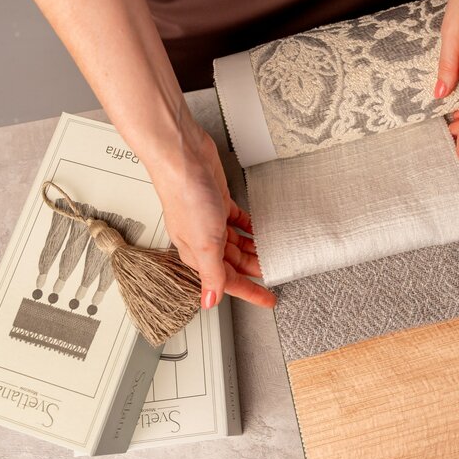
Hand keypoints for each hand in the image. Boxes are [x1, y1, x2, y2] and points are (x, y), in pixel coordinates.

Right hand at [152, 122, 275, 309]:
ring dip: (254, 250)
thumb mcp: (205, 243)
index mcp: (197, 254)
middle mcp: (203, 240)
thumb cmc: (186, 195)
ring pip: (237, 244)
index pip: (227, 282)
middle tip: (276, 274)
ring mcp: (211, 221)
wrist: (183, 157)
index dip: (249, 292)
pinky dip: (249, 228)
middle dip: (254, 271)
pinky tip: (259, 230)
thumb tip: (210, 301)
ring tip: (271, 254)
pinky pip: (238, 221)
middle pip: (234, 264)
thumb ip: (211, 273)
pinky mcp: (219, 202)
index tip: (268, 300)